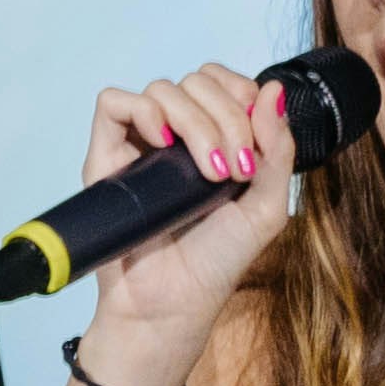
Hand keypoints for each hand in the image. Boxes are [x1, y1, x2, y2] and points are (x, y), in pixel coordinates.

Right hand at [73, 58, 305, 361]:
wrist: (171, 304)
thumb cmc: (216, 261)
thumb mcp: (266, 208)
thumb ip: (278, 149)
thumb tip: (274, 89)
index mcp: (216, 137)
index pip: (224, 82)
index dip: (243, 95)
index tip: (254, 143)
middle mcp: (177, 134)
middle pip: (198, 81)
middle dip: (226, 118)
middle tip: (233, 170)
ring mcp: (141, 142)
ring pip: (164, 89)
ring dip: (195, 123)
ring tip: (207, 172)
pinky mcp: (106, 156)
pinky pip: (113, 102)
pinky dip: (142, 112)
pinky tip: (163, 145)